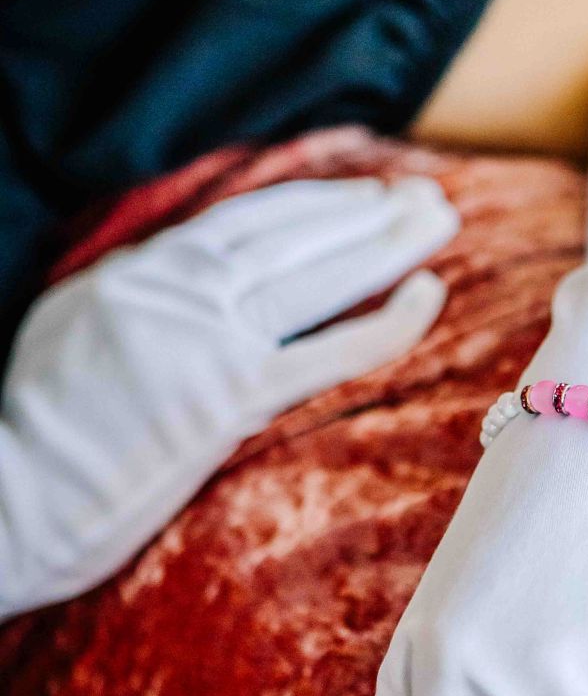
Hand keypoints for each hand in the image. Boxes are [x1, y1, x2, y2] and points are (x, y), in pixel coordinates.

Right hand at [0, 176, 457, 617]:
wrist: (8, 497)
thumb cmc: (33, 427)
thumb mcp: (70, 325)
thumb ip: (138, 290)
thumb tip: (189, 268)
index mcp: (141, 268)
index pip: (249, 220)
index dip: (316, 205)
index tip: (361, 198)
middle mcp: (181, 289)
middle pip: (296, 237)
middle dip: (367, 212)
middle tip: (424, 198)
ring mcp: (210, 340)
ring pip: (321, 277)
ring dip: (390, 245)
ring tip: (438, 220)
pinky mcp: (232, 399)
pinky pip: (332, 350)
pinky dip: (388, 320)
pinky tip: (428, 293)